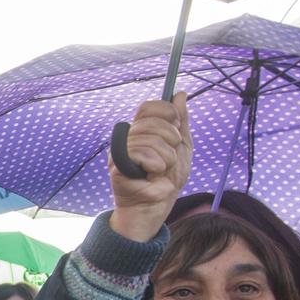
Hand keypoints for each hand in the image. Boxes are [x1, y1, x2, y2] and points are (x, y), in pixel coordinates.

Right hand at [110, 94, 190, 241]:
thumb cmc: (168, 178)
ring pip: (150, 140)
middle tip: (170, 157)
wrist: (157, 205)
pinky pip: (142, 154)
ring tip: (161, 171)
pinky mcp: (117, 165)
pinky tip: (151, 175)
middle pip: (151, 122)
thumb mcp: (182, 146)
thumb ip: (181, 120)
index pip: (148, 107)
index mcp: (141, 131)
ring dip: (166, 158)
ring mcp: (120, 151)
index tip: (177, 127)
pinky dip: (155, 165)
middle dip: (171, 139)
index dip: (166, 113)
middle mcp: (128, 138)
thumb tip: (180, 94)